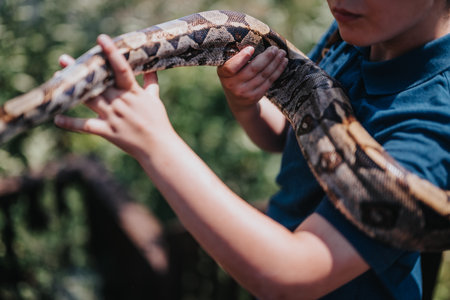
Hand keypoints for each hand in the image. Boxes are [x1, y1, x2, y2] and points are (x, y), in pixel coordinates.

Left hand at [55, 34, 173, 158]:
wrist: (158, 147)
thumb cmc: (158, 122)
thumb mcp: (155, 100)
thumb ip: (151, 83)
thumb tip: (152, 68)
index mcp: (133, 92)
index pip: (122, 69)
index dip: (112, 53)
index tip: (101, 39)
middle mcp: (121, 102)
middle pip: (98, 83)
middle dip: (82, 71)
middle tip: (64, 59)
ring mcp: (113, 117)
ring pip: (89, 100)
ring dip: (73, 90)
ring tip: (58, 79)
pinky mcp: (108, 132)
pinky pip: (87, 126)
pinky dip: (71, 123)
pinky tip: (57, 118)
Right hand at [217, 46, 287, 112]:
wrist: (237, 99)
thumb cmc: (233, 76)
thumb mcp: (229, 67)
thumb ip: (236, 56)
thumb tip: (254, 38)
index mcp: (223, 74)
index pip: (231, 67)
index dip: (242, 58)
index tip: (252, 48)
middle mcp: (232, 84)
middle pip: (253, 69)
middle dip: (266, 57)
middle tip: (275, 48)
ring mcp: (244, 92)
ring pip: (264, 74)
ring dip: (275, 62)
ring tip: (281, 53)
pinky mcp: (255, 96)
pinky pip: (269, 82)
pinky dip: (277, 71)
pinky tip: (283, 62)